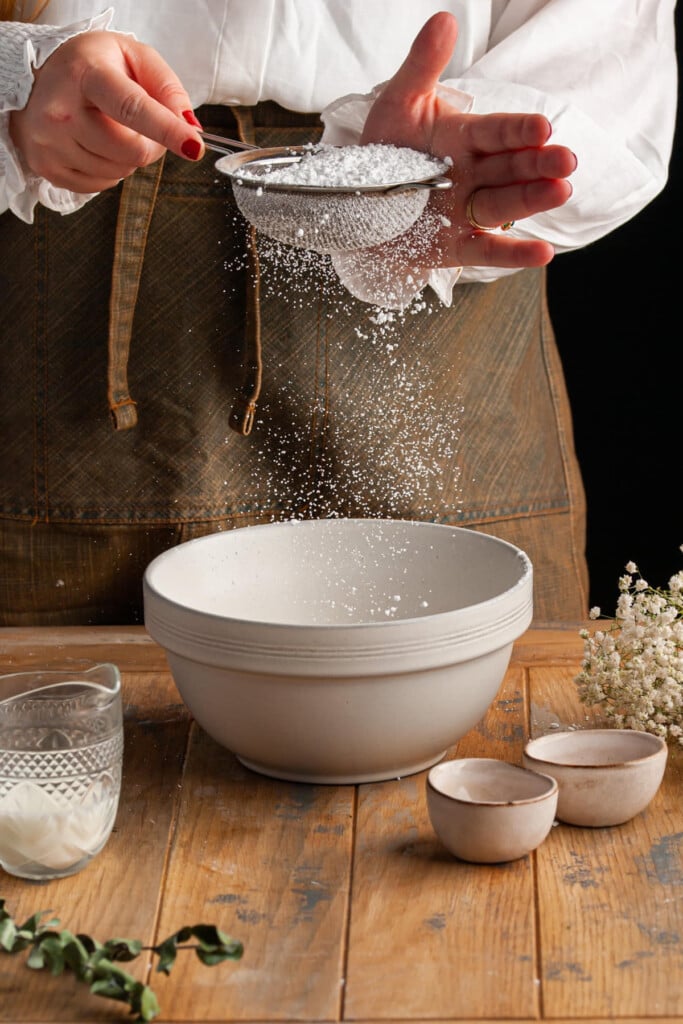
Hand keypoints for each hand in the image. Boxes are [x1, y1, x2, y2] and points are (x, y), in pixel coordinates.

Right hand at [9, 31, 204, 192]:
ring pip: (120, 171)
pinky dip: (111, 169)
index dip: (167, 130)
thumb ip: (167, 87)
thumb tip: (191, 127)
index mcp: (85, 74)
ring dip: (130, 156)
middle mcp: (61, 110)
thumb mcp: (133, 56)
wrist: (37, 76)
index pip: (132, 108)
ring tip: (111, 128)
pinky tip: (96, 143)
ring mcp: (50, 142)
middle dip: (153, 144)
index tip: (194, 146)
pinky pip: (102, 185)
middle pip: (133, 150)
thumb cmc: (93, 66)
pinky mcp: (47, 167)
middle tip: (145, 126)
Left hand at [361, 11, 576, 268]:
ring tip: (561, 191)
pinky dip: (514, 252)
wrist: (356, 203)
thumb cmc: (384, 150)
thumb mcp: (398, 104)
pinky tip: (542, 252)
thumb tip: (444, 20)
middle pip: (512, 168)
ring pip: (506, 204)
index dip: (520, 130)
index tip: (543, 127)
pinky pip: (488, 250)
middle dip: (540, 165)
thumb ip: (423, 65)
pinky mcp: (457, 247)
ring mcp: (467, 212)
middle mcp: (474, 174)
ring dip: (534, 199)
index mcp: (465, 138)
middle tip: (567, 160)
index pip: (498, 131)